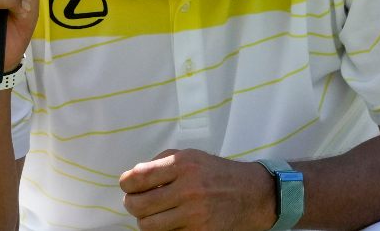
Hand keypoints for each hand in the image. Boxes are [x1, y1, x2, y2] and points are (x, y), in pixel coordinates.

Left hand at [120, 149, 275, 230]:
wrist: (253, 194)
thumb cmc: (218, 173)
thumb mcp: (193, 156)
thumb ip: (163, 162)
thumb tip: (134, 176)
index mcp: (184, 165)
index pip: (138, 177)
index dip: (126, 183)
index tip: (128, 185)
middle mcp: (188, 189)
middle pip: (138, 205)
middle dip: (132, 204)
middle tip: (137, 202)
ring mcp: (194, 214)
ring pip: (148, 225)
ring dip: (146, 220)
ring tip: (154, 213)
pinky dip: (165, 230)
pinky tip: (171, 221)